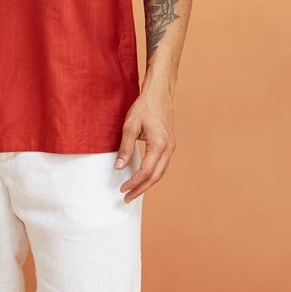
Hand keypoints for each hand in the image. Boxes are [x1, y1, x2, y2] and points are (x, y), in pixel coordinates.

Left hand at [114, 87, 174, 202]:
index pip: (146, 171)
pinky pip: (162, 165)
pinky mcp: (169, 145)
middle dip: (141, 189)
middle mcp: (168, 148)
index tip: (122, 189)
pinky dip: (152, 175)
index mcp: (159, 144)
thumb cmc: (145, 107)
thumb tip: (119, 167)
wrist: (160, 93)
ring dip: (147, 183)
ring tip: (133, 192)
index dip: (134, 182)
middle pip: (155, 176)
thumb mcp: (130, 126)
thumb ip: (125, 148)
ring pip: (160, 172)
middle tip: (126, 198)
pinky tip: (142, 178)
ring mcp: (171, 147)